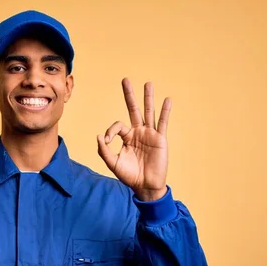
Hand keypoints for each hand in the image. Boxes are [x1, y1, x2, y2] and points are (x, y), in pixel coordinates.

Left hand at [97, 78, 170, 200]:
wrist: (145, 186)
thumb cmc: (129, 176)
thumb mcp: (113, 163)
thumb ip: (104, 150)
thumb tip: (99, 136)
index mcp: (127, 137)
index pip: (118, 125)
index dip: (110, 131)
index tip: (107, 141)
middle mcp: (138, 132)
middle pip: (133, 110)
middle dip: (129, 95)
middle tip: (125, 80)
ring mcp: (150, 134)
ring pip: (148, 112)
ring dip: (148, 98)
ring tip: (148, 84)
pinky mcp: (160, 139)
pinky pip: (163, 123)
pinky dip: (165, 111)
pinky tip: (167, 100)